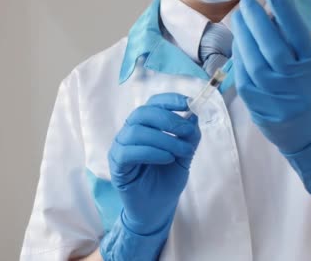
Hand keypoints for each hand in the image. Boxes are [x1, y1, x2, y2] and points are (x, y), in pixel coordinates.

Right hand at [109, 93, 200, 234]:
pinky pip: (128, 152)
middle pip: (142, 113)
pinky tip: (167, 158)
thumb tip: (194, 115)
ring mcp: (120, 148)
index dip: (169, 100)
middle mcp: (129, 133)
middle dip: (167, 119)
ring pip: (136, 132)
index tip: (189, 103)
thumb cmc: (167, 180)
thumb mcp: (184, 155)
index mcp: (145, 126)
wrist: (157, 208)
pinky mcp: (116, 166)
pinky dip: (151, 152)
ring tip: (181, 151)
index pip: (152, 104)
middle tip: (186, 131)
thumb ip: (188, 136)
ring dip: (163, 139)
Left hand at [231, 0, 310, 153]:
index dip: (284, 11)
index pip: (298, 35)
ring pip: (254, 62)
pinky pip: (244, 76)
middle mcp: (295, 83)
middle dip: (257, 21)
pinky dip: (239, 57)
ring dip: (244, 36)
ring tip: (239, 18)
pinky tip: (238, 42)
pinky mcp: (257, 105)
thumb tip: (270, 13)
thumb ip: (293, 44)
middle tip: (247, 3)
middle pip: (273, 47)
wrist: (307, 134)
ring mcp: (275, 96)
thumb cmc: (308, 92)